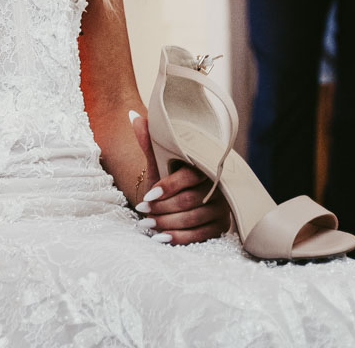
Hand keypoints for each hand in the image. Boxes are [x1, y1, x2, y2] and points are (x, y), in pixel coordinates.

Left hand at [129, 110, 231, 244]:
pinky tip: (160, 238)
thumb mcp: (159, 162)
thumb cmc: (169, 177)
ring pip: (193, 219)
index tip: (148, 195)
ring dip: (167, 223)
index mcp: (203, 167)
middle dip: (162, 207)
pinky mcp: (220, 226)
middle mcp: (217, 187)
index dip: (168, 187)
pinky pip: (200, 235)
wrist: (178, 197)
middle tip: (142, 210)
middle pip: (190, 200)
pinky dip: (178, 238)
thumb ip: (149, 142)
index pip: (190, 176)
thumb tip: (133, 117)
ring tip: (146, 224)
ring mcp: (221, 208)